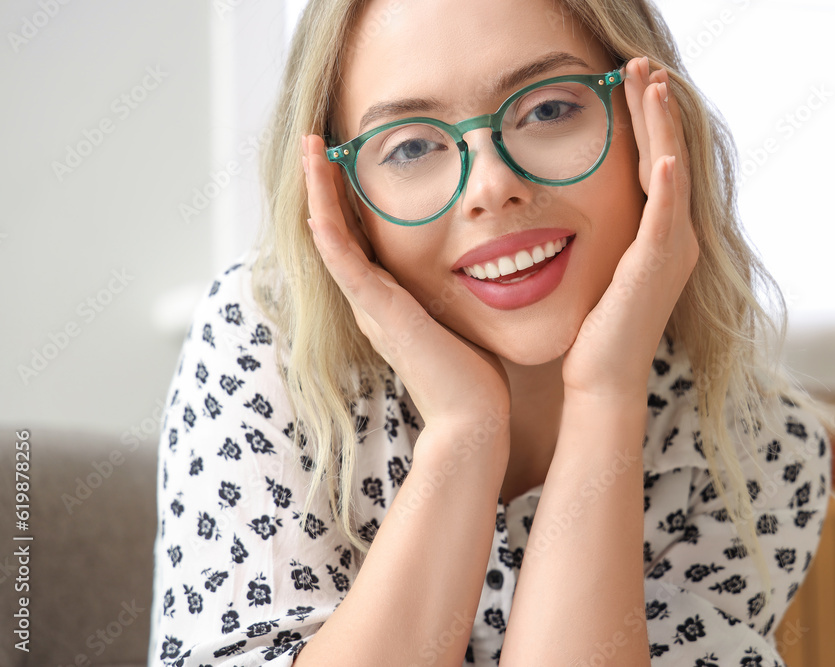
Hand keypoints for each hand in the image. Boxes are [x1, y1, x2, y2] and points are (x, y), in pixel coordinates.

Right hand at [301, 135, 511, 432]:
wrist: (472, 418)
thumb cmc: (474, 374)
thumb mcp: (461, 316)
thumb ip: (456, 291)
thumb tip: (481, 264)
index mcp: (388, 298)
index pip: (359, 235)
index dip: (346, 196)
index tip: (344, 156)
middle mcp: (370, 299)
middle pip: (337, 229)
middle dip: (323, 183)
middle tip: (313, 140)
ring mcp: (370, 306)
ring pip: (331, 237)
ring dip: (318, 192)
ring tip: (309, 147)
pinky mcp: (379, 313)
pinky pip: (344, 263)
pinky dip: (329, 229)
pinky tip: (317, 199)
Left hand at [560, 57, 698, 402]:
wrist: (600, 379)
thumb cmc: (592, 330)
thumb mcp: (597, 270)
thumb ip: (599, 237)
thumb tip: (571, 211)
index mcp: (658, 235)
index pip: (654, 162)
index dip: (646, 120)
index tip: (630, 81)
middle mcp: (673, 237)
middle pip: (668, 155)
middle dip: (655, 108)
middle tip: (643, 65)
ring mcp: (669, 252)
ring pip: (670, 174)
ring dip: (661, 128)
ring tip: (651, 83)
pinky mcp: (656, 269)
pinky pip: (664, 218)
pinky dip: (665, 186)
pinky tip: (661, 155)